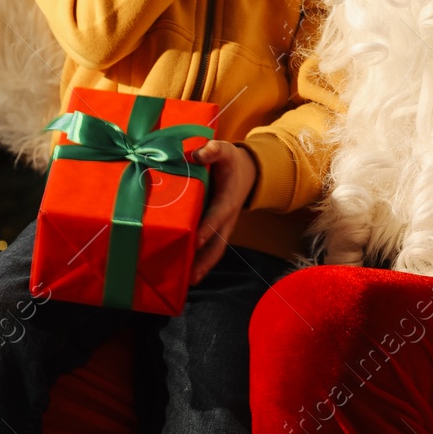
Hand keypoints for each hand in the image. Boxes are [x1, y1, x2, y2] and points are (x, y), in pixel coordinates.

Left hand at [188, 139, 258, 284]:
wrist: (249, 172)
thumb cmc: (232, 161)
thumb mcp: (226, 150)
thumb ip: (213, 151)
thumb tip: (199, 154)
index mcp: (228, 199)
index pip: (218, 215)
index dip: (208, 228)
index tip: (196, 240)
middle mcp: (227, 218)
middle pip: (218, 244)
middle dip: (205, 261)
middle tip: (190, 277)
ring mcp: (223, 227)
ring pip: (214, 251)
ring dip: (201, 267)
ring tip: (184, 283)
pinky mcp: (216, 229)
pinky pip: (209, 248)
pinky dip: (198, 261)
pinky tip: (183, 272)